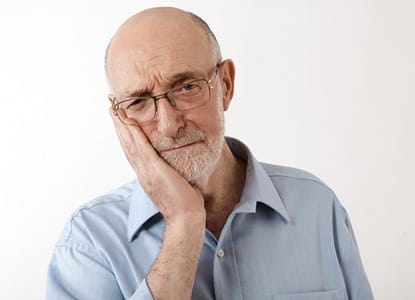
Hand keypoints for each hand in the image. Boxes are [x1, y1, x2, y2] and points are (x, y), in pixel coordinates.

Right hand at [109, 107, 205, 223]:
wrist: (186, 217)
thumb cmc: (185, 202)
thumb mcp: (175, 181)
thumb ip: (171, 170)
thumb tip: (176, 162)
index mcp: (146, 173)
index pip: (132, 148)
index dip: (125, 132)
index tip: (120, 116)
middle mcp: (142, 170)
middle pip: (126, 142)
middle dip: (118, 123)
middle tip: (110, 104)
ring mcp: (146, 170)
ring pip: (129, 142)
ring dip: (121, 123)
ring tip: (114, 106)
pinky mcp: (153, 170)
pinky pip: (140, 147)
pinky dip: (132, 132)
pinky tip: (127, 119)